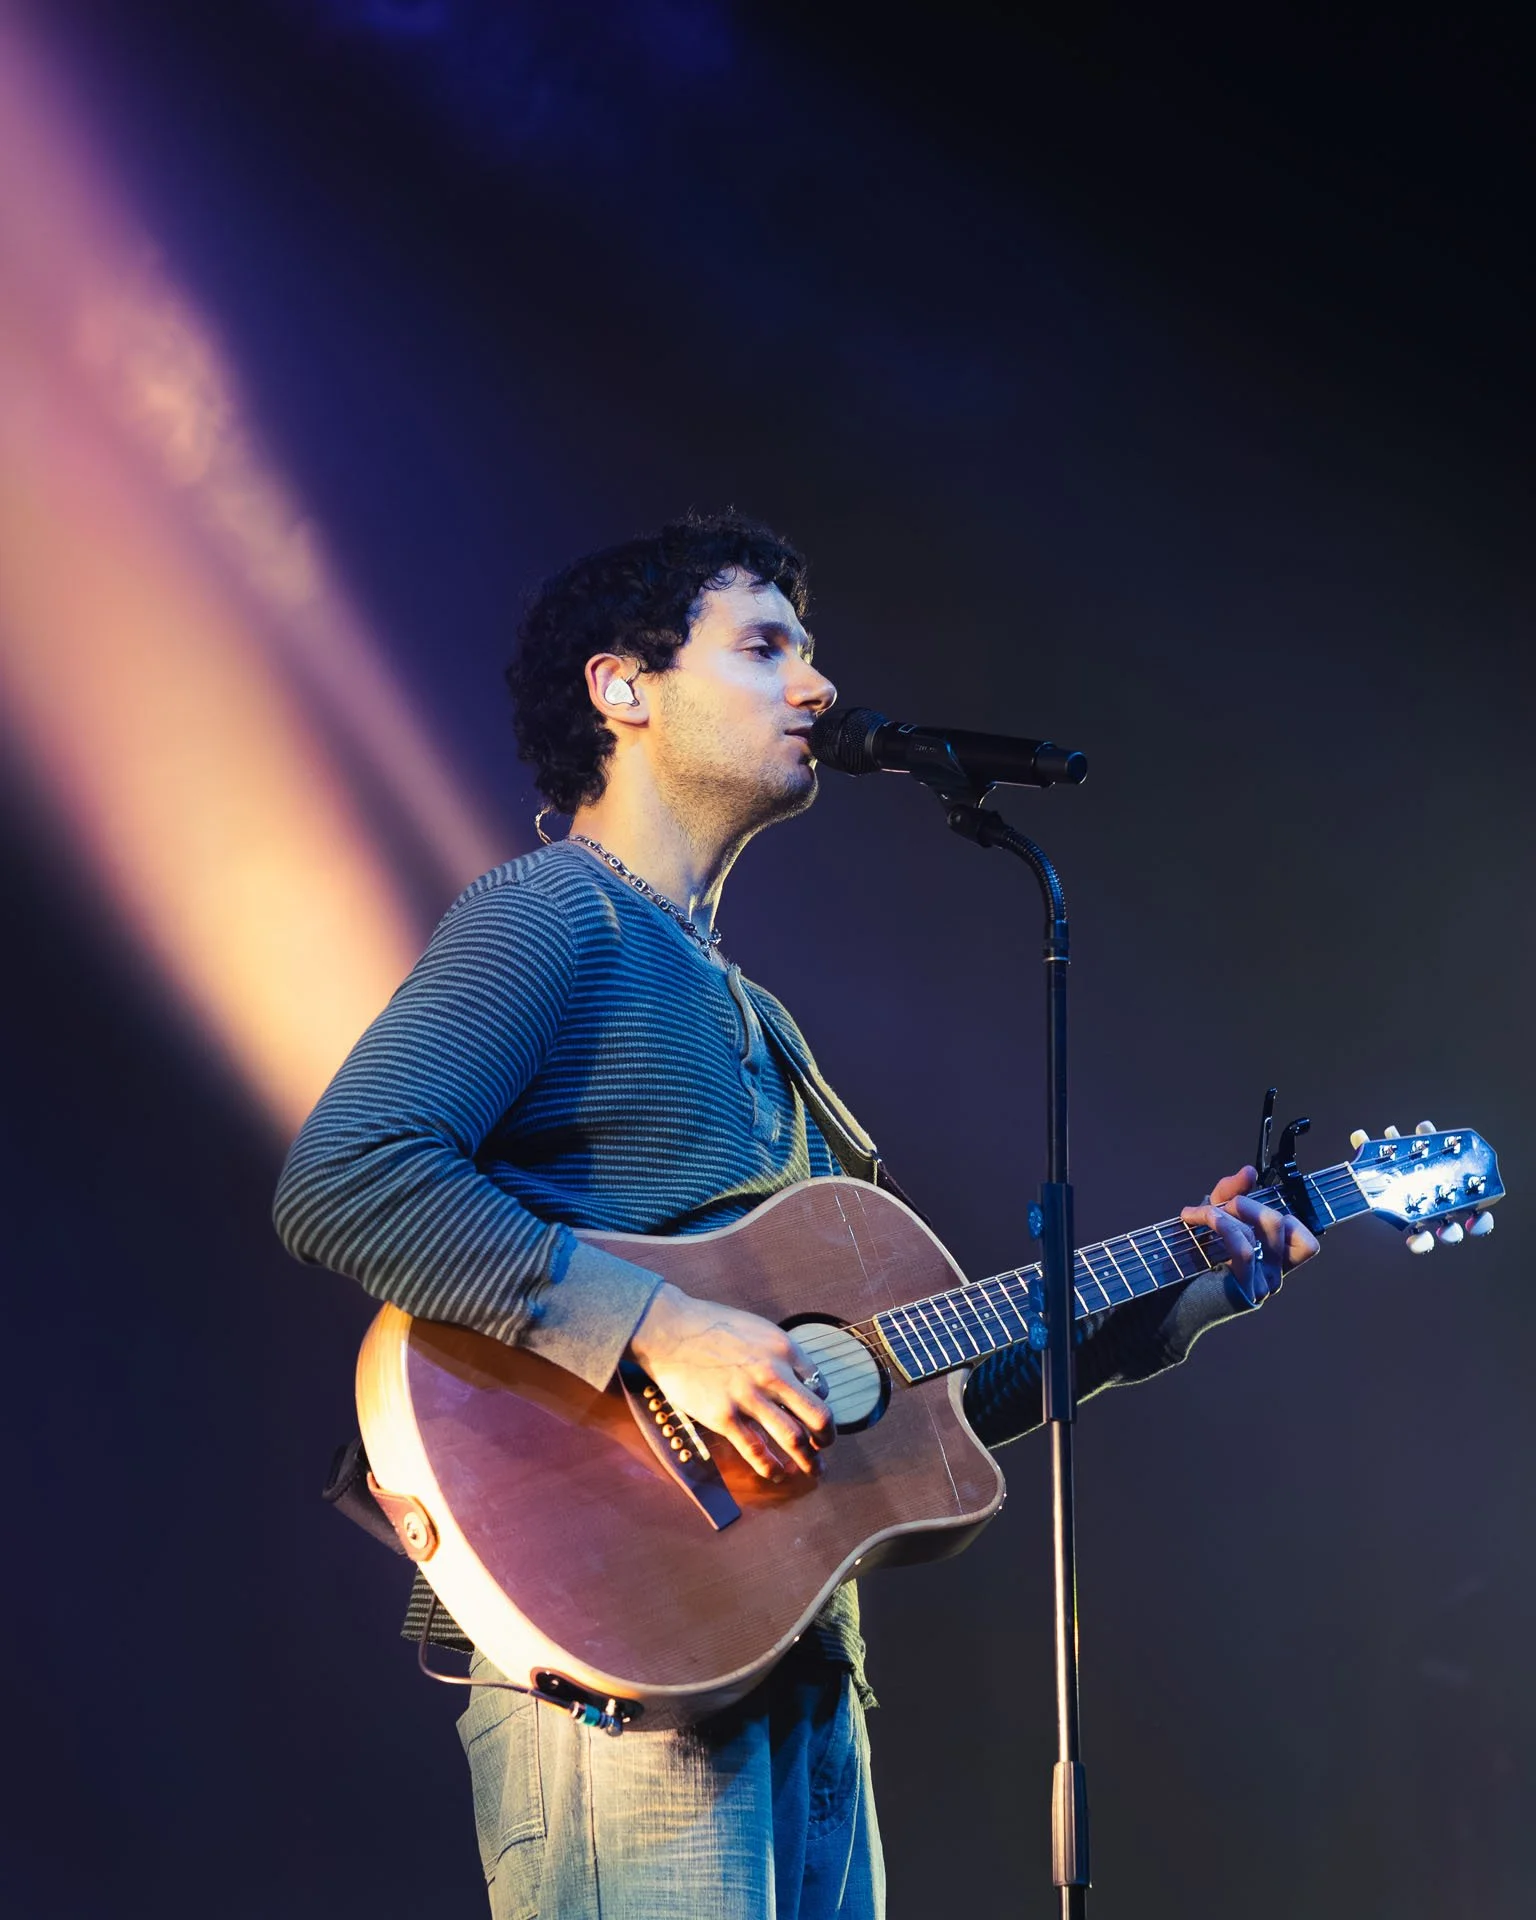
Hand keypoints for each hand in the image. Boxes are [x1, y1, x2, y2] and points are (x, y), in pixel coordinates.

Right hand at [627, 1283, 833, 1480]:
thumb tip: (795, 1381)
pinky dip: (771, 1468)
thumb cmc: (709, 1327)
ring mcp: (748, 1397)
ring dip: (809, 1460)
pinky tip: (776, 1473)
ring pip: (793, 1439)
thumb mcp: (756, 1329)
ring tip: (813, 1470)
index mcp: (784, 1348)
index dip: (821, 1403)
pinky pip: (756, 1451)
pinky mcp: (724, 1417)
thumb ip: (778, 1355)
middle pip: (818, 1416)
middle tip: (825, 1446)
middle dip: (827, 1438)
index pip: (821, 1385)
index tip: (813, 1415)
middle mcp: (773, 1373)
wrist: (668, 1330)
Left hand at [1180, 1165, 1319, 1305]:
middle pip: (1280, 1222)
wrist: (1167, 1299)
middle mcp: (1274, 1275)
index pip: (1306, 1243)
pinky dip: (1224, 1225)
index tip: (1245, 1207)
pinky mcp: (1243, 1290)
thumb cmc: (1191, 1260)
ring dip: (1230, 1210)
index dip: (1283, 1215)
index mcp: (1274, 1262)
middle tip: (1216, 1206)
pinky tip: (1201, 1219)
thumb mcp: (1212, 1218)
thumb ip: (1230, 1193)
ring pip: (1264, 1229)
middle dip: (1244, 1202)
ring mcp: (1262, 1285)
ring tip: (1201, 1213)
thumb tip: (1249, 1171)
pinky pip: (1245, 1248)